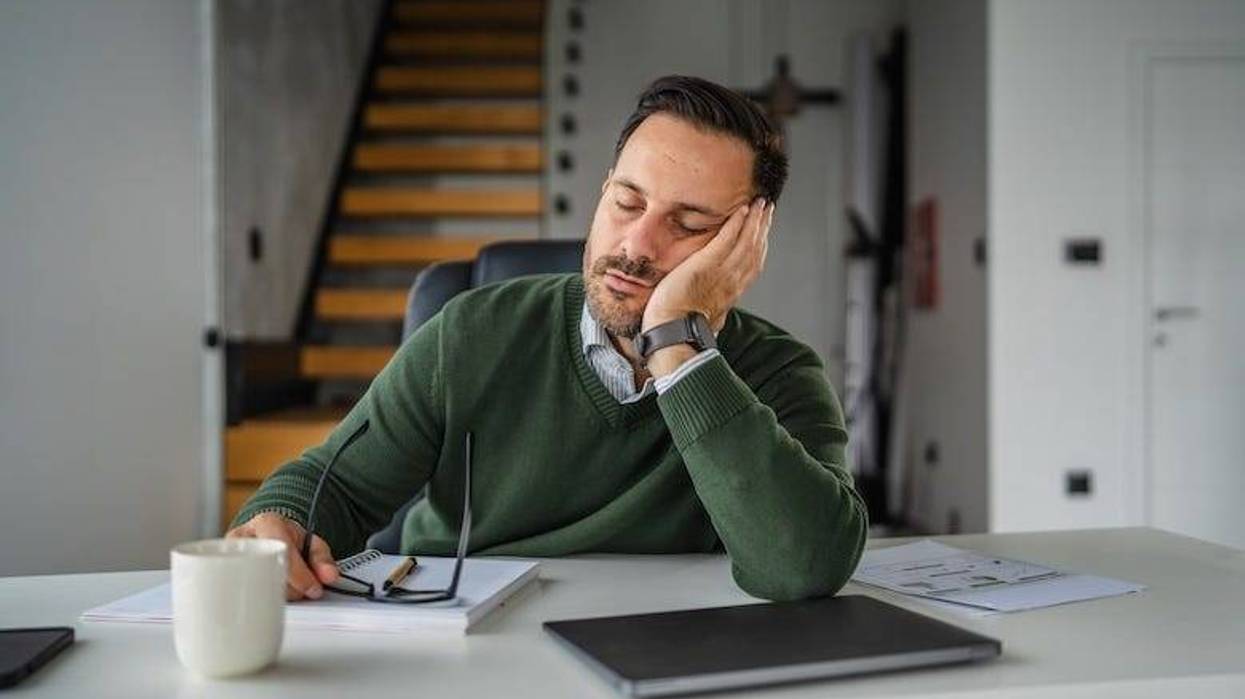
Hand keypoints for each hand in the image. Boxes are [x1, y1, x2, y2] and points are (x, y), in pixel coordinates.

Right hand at [225, 512, 338, 600]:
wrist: (264, 535)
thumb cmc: (285, 538)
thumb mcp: (309, 541)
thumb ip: (322, 558)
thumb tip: (329, 576)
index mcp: (266, 523)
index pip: (281, 549)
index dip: (299, 574)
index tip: (312, 588)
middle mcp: (243, 539)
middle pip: (267, 572)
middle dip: (290, 588)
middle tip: (301, 588)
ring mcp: (228, 557)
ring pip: (253, 587)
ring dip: (276, 595)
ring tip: (284, 584)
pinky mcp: (222, 575)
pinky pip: (242, 594)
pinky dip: (260, 600)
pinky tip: (267, 594)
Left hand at [642, 197, 774, 334]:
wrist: (672, 332)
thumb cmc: (682, 328)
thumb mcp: (707, 320)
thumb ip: (716, 312)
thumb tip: (719, 318)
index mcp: (732, 293)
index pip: (753, 264)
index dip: (761, 245)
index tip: (764, 232)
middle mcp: (733, 281)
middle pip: (755, 249)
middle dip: (763, 227)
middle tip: (768, 209)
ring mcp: (722, 272)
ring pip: (746, 241)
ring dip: (755, 220)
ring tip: (760, 203)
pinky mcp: (706, 264)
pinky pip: (727, 239)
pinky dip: (737, 224)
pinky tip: (742, 210)